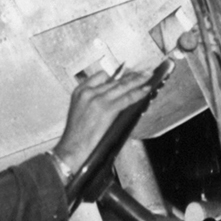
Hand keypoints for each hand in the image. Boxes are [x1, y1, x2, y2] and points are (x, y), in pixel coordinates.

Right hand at [54, 63, 163, 181]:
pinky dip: (138, 93)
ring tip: (148, 76)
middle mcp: (88, 92)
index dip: (115, 76)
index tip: (126, 74)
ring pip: (122, 86)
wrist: (72, 148)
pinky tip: (146, 90)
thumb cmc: (77, 136)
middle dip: (130, 76)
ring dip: (137, 80)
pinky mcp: (106, 109)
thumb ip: (93, 102)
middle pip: (114, 80)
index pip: (100, 76)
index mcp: (80, 91)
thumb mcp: (79, 112)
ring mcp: (97, 99)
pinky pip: (127, 98)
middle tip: (143, 72)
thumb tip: (114, 98)